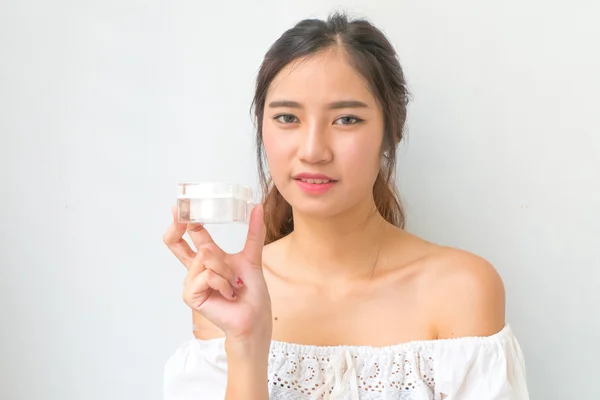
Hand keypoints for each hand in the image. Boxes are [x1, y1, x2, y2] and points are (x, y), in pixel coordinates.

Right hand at [163, 204, 271, 343]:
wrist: (254, 317)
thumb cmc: (251, 292)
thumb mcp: (252, 257)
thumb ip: (253, 233)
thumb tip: (257, 207)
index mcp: (207, 258)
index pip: (192, 235)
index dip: (185, 219)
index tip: (183, 203)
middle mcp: (196, 268)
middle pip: (175, 243)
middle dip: (178, 226)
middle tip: (181, 213)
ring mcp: (191, 282)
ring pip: (205, 257)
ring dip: (226, 270)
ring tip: (235, 284)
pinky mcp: (190, 295)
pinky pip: (206, 275)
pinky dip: (223, 282)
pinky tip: (229, 293)